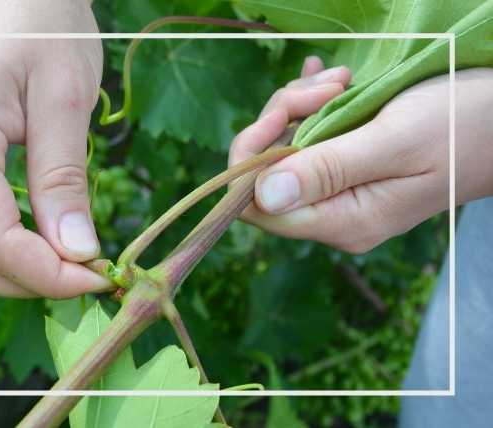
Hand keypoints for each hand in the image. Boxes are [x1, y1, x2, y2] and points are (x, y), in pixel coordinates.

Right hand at [0, 0, 110, 297]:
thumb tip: (78, 253)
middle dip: (25, 282)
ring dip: (3, 276)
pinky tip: (32, 244)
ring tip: (63, 263)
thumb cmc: (45, 32)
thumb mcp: (66, 101)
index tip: (101, 276)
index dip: (46, 274)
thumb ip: (64, 180)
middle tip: (89, 273)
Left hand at [230, 58, 492, 253]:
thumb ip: (328, 170)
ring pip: (284, 148)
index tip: (282, 112)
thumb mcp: (394, 142)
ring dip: (303, 105)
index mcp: (342, 221)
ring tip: (343, 79)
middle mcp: (334, 215)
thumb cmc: (461, 126)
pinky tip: (334, 80)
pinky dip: (313, 104)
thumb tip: (263, 195)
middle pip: (266, 173)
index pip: (256, 206)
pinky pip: (308, 137)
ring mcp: (340, 193)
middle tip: (328, 86)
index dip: (252, 157)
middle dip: (283, 119)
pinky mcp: (349, 169)